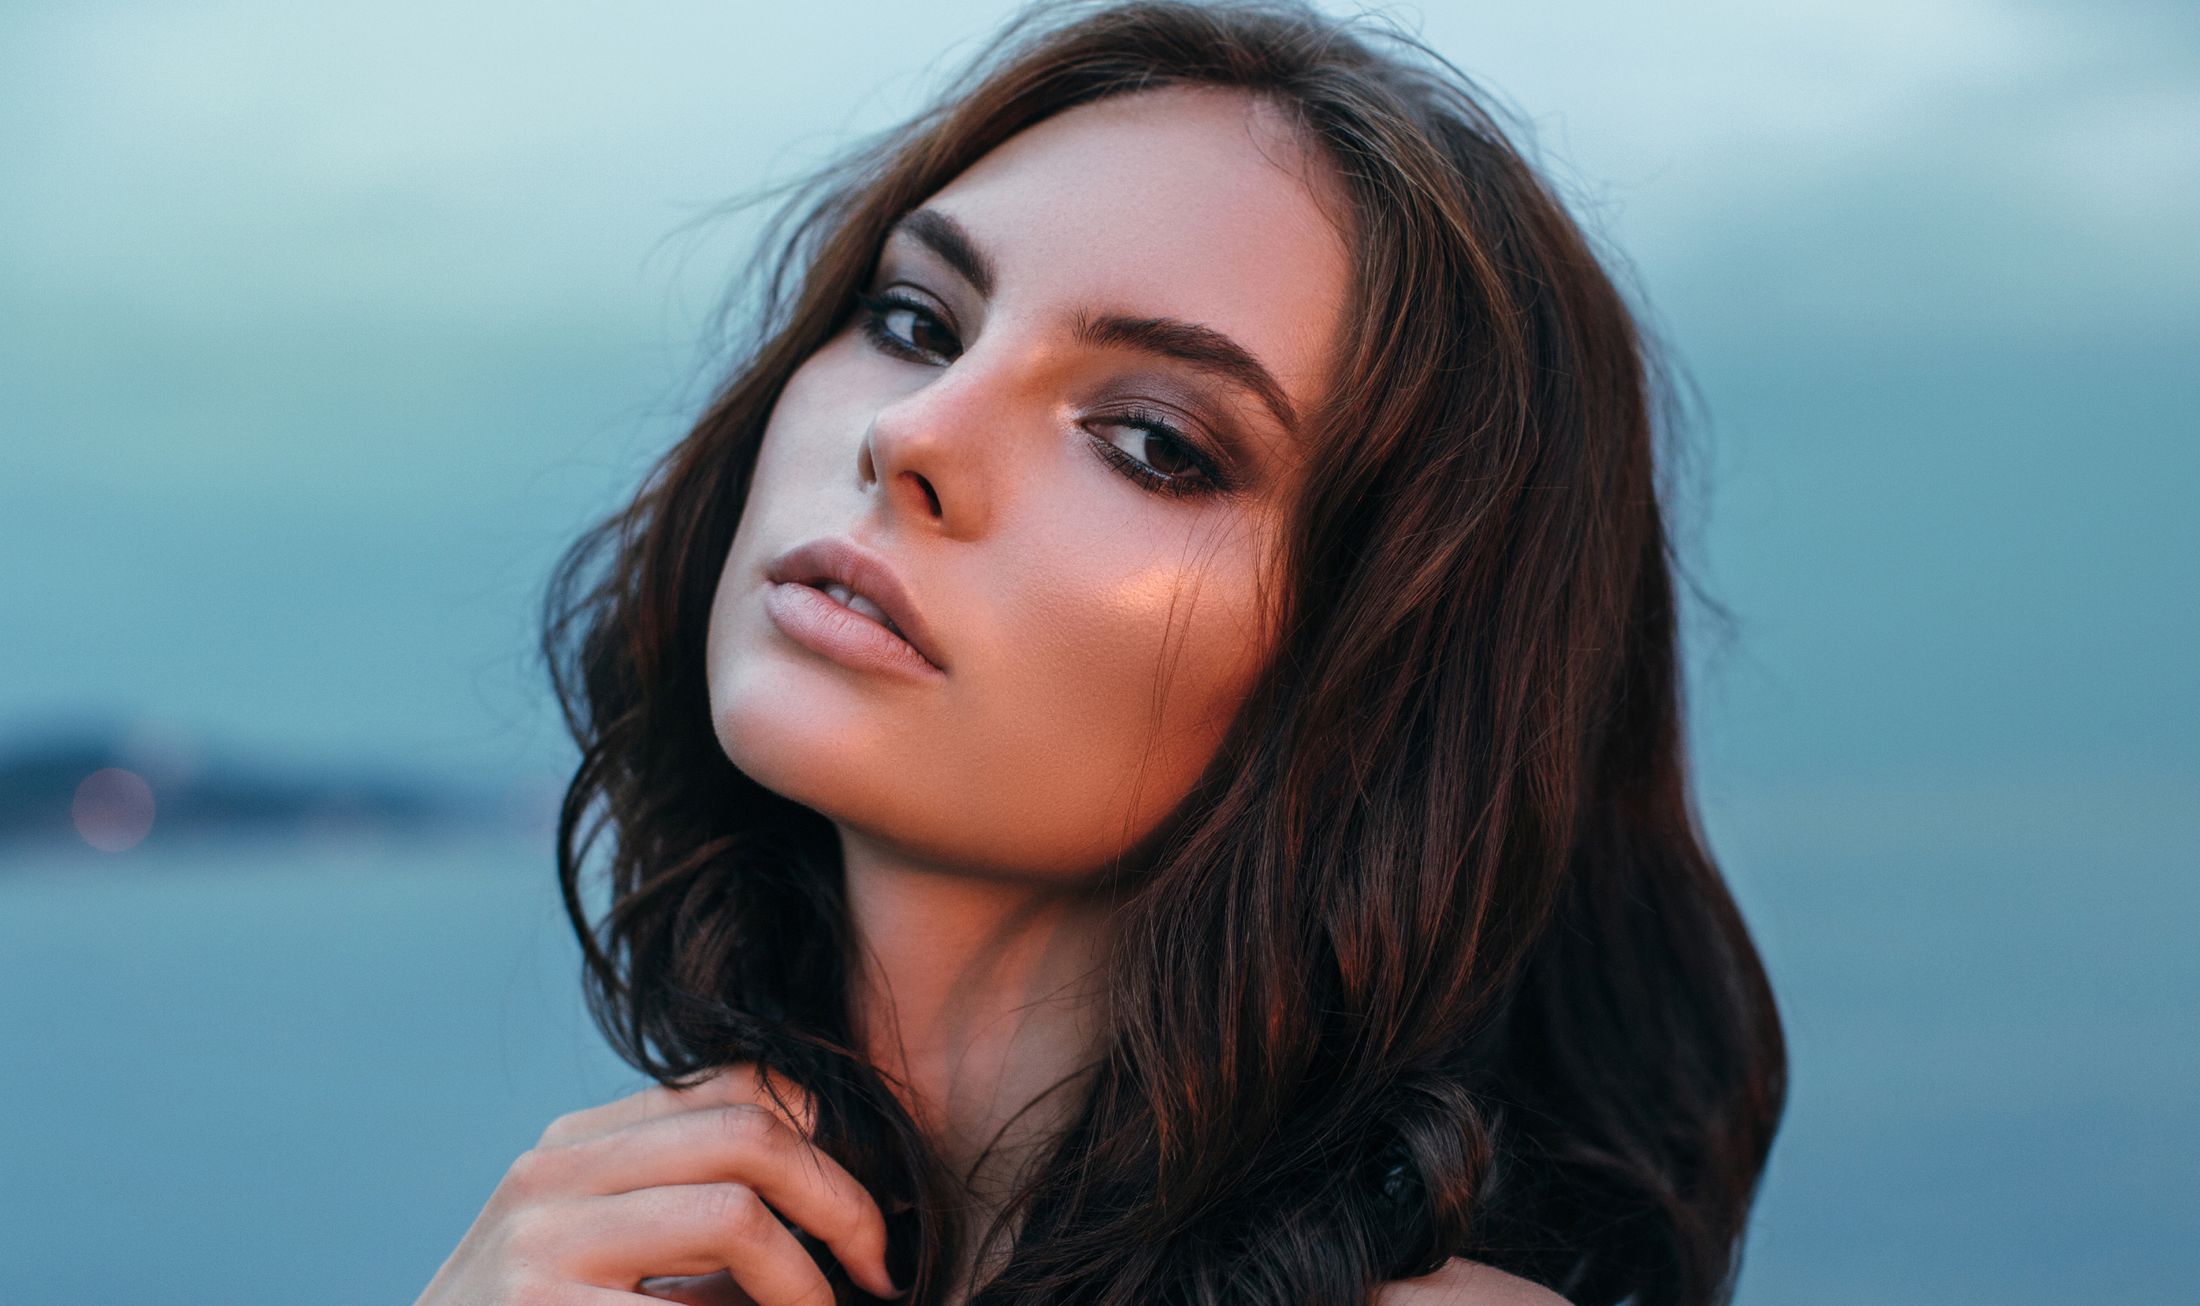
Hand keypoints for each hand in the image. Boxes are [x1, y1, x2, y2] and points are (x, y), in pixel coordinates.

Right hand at [413, 1063, 905, 1304]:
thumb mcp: (605, 1260)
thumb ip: (696, 1218)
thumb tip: (850, 1218)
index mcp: (578, 1144)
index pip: (740, 1085)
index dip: (831, 1141)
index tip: (873, 1210)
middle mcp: (553, 1171)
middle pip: (751, 1133)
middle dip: (842, 1203)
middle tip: (880, 1270)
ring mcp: (539, 1241)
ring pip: (735, 1212)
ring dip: (808, 1284)